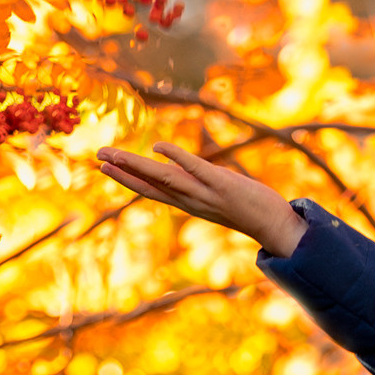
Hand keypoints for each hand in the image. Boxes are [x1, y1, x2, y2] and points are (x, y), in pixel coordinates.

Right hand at [94, 139, 306, 256]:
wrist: (277, 227)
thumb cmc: (250, 210)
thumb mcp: (217, 198)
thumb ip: (197, 185)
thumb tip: (181, 171)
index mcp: (189, 203)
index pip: (151, 191)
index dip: (127, 179)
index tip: (105, 167)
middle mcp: (192, 201)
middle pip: (150, 185)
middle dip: (122, 171)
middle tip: (97, 157)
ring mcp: (206, 193)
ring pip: (164, 177)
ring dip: (137, 164)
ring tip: (114, 154)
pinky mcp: (222, 185)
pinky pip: (195, 169)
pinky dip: (176, 157)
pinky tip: (158, 146)